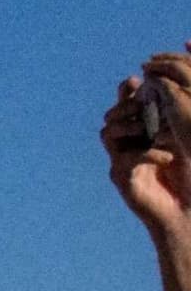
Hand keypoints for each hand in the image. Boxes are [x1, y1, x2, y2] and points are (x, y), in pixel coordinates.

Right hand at [105, 49, 190, 241]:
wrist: (188, 210)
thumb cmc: (190, 175)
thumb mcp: (183, 139)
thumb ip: (172, 118)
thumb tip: (168, 89)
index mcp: (139, 134)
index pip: (125, 107)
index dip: (126, 93)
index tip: (136, 80)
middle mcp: (126, 145)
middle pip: (112, 117)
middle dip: (125, 106)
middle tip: (142, 103)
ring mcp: (121, 161)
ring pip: (108, 133)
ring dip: (130, 126)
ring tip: (153, 130)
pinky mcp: (123, 178)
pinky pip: (126, 159)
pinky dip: (147, 154)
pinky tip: (167, 156)